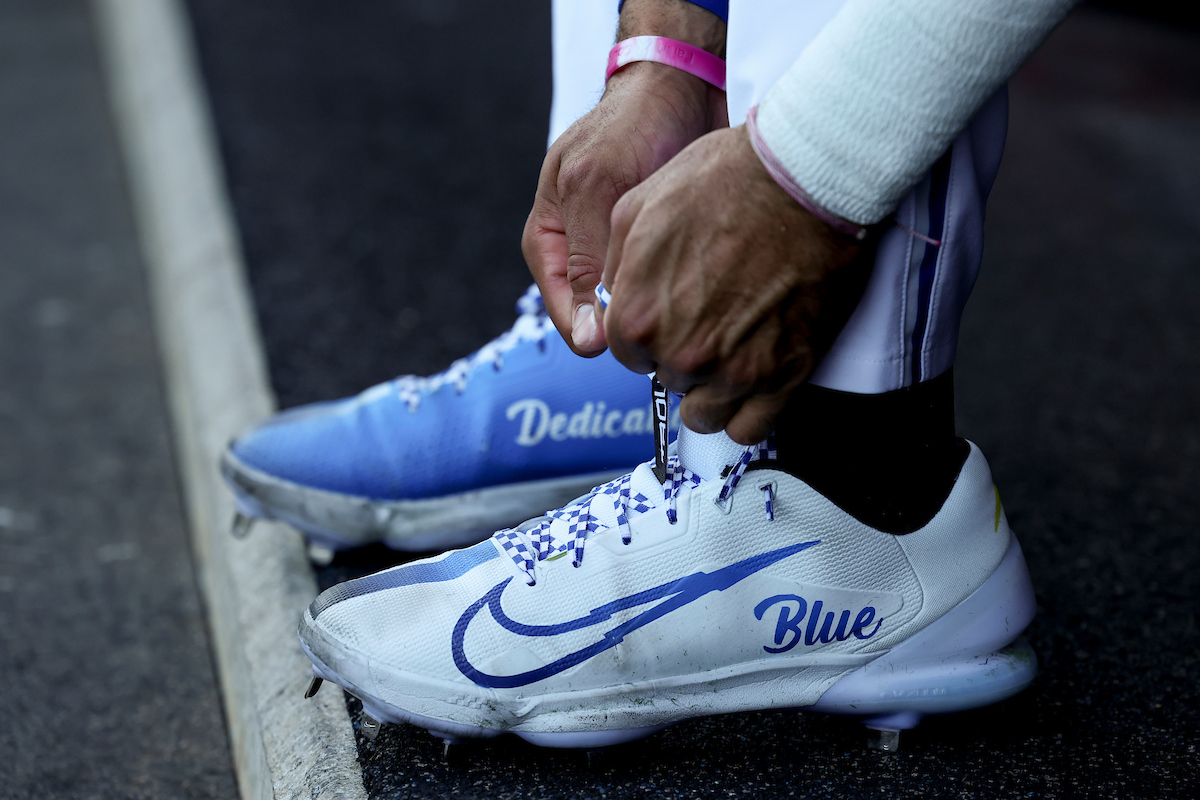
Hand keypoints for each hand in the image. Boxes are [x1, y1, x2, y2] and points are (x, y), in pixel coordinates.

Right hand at [523, 64, 725, 355]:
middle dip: (639, 325)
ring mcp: (619, 252)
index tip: (640, 339)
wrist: (678, 85)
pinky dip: (685, 289)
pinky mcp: (657, 247)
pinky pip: (667, 286)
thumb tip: (587, 335)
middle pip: (605, 319)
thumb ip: (586, 259)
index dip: (602, 337)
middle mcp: (581, 254)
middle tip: (675, 323)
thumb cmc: (630, 122)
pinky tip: (706, 282)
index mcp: (548, 243)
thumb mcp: (595, 185)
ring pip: (640, 308)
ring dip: (665, 309)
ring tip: (693, 301)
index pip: (569, 318)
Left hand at [600, 125, 874, 443]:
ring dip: (712, 388)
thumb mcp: (638, 206)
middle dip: (682, 353)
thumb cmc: (726, 181)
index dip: (650, 330)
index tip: (673, 312)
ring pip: (705, 413)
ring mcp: (734, 371)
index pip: (628, 354)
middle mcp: (682, 353)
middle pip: (668, 379)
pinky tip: (753, 381)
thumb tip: (609, 299)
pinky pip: (749, 427)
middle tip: (712, 314)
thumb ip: (613, 266)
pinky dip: (748, 411)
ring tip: (732, 348)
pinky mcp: (783, 377)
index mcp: (638, 317)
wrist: (805, 179)